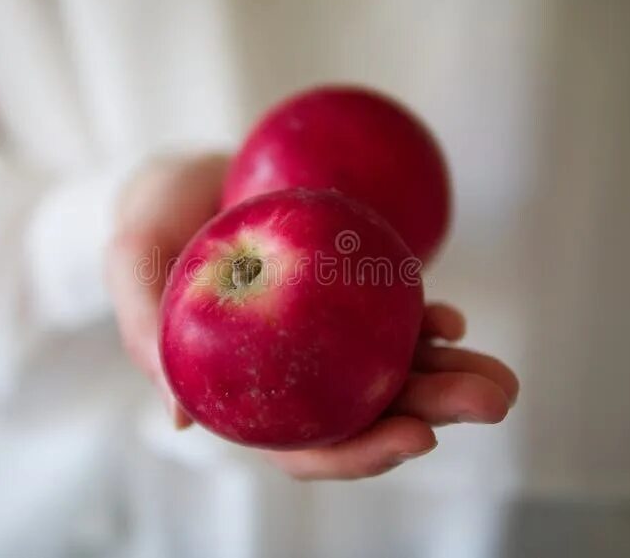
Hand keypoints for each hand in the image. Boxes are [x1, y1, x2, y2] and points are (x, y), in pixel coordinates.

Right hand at [107, 153, 518, 479]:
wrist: (186, 176)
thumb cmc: (152, 220)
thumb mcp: (133, 261)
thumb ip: (143, 330)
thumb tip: (181, 415)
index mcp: (242, 387)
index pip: (301, 445)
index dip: (357, 453)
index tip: (418, 437)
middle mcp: (290, 371)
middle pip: (364, 411)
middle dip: (431, 411)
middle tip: (492, 397)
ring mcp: (320, 333)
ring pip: (389, 370)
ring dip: (448, 376)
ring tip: (497, 375)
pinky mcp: (341, 292)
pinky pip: (390, 317)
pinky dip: (425, 323)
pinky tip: (450, 319)